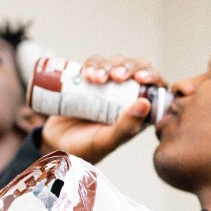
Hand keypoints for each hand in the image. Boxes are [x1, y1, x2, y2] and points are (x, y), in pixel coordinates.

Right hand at [40, 55, 165, 163]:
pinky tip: (85, 75)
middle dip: (128, 66)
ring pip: (117, 62)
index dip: (152, 77)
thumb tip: (145, 103)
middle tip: (115, 77)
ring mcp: (109, 86)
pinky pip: (96, 63)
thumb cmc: (85, 148)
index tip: (140, 78)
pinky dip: (92, 64)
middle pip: (137, 68)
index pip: (155, 87)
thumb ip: (126, 127)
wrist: (55, 143)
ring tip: (95, 79)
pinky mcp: (91, 79)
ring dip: (108, 65)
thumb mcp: (106, 141)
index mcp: (138, 113)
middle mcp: (126, 97)